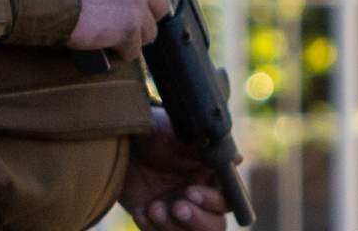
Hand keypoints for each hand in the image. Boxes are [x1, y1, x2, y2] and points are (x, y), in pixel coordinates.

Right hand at [55, 0, 168, 60]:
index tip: (131, 2)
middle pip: (159, 5)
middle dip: (145, 17)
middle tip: (125, 25)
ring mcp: (136, 5)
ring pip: (149, 31)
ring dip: (133, 39)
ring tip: (114, 43)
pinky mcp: (129, 29)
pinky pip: (133, 50)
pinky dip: (120, 55)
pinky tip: (107, 55)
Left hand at [119, 108, 234, 230]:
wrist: (120, 146)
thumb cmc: (152, 134)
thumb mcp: (177, 136)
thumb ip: (206, 147)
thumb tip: (237, 159)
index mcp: (211, 176)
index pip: (228, 199)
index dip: (213, 201)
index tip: (190, 192)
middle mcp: (200, 198)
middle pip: (215, 226)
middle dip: (197, 220)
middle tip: (176, 206)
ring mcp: (179, 212)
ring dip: (171, 226)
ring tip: (154, 208)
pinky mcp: (159, 223)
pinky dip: (152, 229)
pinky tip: (142, 211)